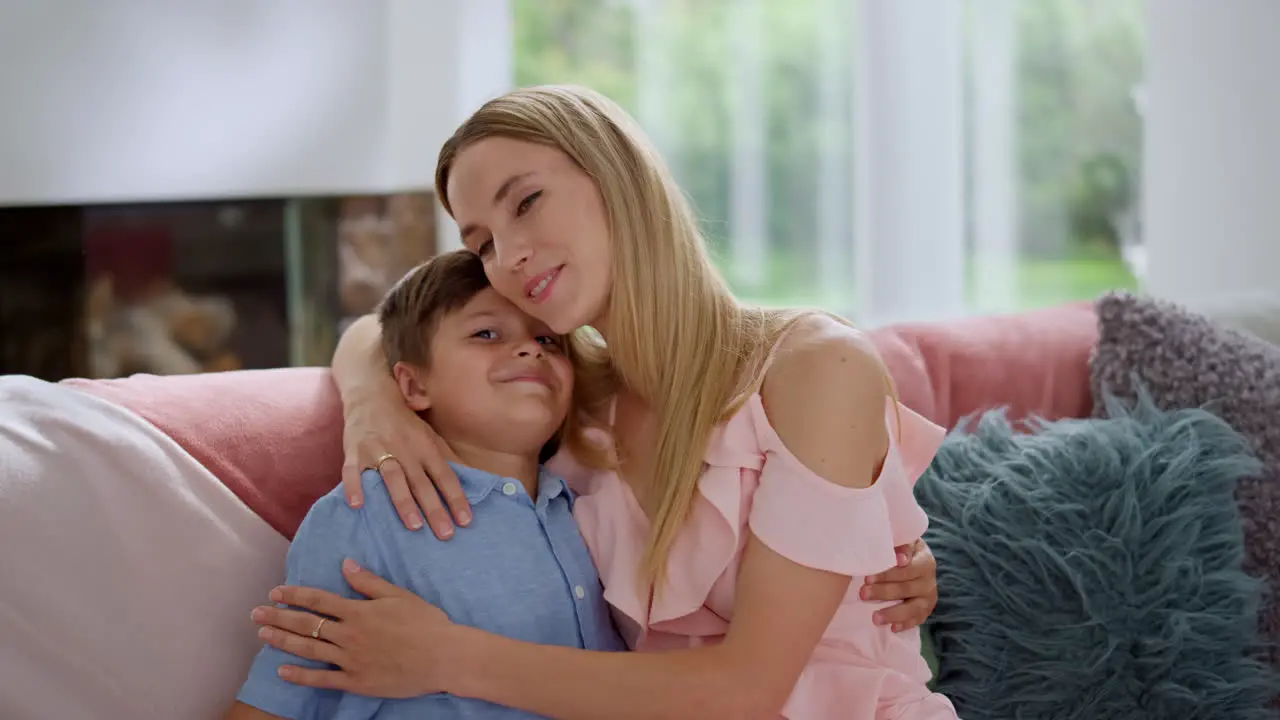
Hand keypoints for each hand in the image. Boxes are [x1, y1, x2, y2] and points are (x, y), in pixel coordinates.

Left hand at [251, 559, 460, 697]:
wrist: (444, 656)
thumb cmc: (426, 623)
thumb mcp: (399, 595)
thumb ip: (369, 581)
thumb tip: (345, 563)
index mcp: (359, 611)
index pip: (318, 600)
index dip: (294, 595)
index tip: (275, 592)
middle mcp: (350, 634)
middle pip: (306, 624)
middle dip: (278, 617)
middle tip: (256, 613)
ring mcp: (351, 659)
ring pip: (308, 649)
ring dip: (283, 640)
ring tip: (263, 635)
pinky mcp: (356, 681)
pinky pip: (322, 679)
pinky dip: (300, 676)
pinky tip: (283, 670)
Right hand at [341, 384, 467, 537]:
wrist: (371, 396)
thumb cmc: (404, 423)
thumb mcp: (428, 437)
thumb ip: (445, 459)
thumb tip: (471, 480)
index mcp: (424, 446)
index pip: (444, 475)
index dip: (455, 498)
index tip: (465, 521)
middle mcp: (403, 448)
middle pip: (421, 482)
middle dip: (434, 508)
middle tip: (445, 533)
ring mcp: (377, 450)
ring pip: (393, 477)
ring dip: (403, 501)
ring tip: (414, 525)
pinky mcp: (354, 452)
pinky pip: (352, 471)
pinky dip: (354, 487)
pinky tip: (358, 505)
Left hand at [859, 539, 937, 631]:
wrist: (915, 558)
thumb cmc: (902, 549)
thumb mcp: (903, 541)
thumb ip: (900, 545)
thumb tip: (899, 556)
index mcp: (925, 560)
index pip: (907, 569)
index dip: (888, 574)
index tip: (868, 577)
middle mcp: (929, 580)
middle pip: (906, 589)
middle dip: (883, 592)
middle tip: (863, 594)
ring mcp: (929, 597)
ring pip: (913, 608)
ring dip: (893, 613)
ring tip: (874, 618)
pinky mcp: (926, 610)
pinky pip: (917, 619)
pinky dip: (905, 624)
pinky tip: (892, 628)